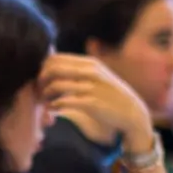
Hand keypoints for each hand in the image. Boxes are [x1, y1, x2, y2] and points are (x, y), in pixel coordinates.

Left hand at [39, 53, 153, 144]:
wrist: (133, 114)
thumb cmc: (111, 95)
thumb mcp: (97, 76)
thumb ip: (77, 69)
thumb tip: (52, 58)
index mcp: (90, 63)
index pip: (55, 58)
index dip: (42, 69)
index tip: (40, 81)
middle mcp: (90, 71)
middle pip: (52, 69)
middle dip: (40, 81)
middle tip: (39, 92)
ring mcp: (91, 86)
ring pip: (55, 85)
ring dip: (45, 95)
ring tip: (45, 103)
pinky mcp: (91, 103)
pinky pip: (64, 101)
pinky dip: (54, 106)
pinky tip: (53, 110)